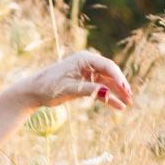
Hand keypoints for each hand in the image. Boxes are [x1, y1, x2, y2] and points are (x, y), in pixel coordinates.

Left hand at [11, 50, 132, 111]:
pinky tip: (118, 106)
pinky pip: (100, 89)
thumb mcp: (69, 88)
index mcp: (84, 58)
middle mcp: (88, 63)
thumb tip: (107, 93)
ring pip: (107, 82)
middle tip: (130, 97)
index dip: (118, 77)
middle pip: (110, 73)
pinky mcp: (85, 83)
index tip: (124, 89)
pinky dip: (108, 97)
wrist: (34, 92)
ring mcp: (87, 73)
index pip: (107, 66)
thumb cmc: (48, 86)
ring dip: (117, 93)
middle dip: (121, 85)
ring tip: (127, 103)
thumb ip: (89, 90)